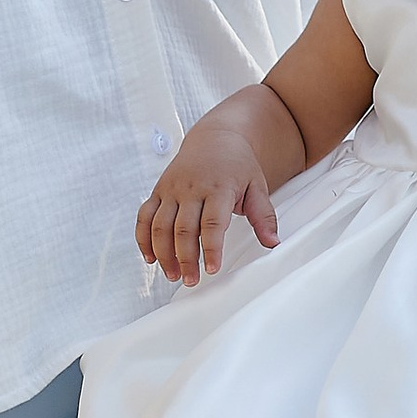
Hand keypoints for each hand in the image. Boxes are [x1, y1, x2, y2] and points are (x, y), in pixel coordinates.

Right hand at [137, 140, 280, 284]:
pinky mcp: (158, 191)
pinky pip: (144, 217)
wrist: (215, 137)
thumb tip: (273, 243)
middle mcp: (191, 187)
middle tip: (191, 280)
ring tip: (173, 275)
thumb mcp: (257, 187)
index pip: (212, 222)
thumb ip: (264, 216)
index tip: (212, 269)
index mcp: (218, 187)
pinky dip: (143, 239)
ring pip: (160, 226)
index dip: (211, 248)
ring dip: (164, 254)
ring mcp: (171, 189)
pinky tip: (150, 258)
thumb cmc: (238, 166)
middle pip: (183, 229)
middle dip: (185, 258)